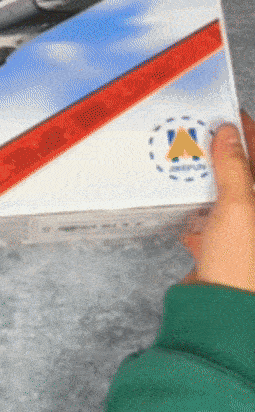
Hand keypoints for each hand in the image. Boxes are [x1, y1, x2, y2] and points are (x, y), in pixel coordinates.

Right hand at [180, 110, 254, 291]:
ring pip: (220, 195)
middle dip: (219, 154)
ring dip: (202, 180)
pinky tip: (176, 201)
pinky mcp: (219, 247)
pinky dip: (192, 208)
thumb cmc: (240, 261)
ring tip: (180, 161)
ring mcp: (240, 232)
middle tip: (196, 132)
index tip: (227, 114)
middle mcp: (254, 216)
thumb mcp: (239, 207)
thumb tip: (228, 133)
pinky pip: (204, 218)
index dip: (248, 132)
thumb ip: (234, 168)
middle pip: (241, 174)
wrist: (220, 310)